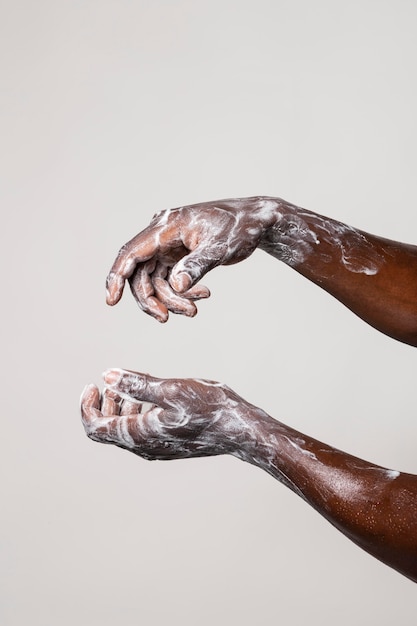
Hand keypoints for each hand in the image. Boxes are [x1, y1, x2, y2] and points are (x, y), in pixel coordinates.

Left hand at [80, 369, 259, 460]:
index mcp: (139, 434)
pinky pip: (139, 432)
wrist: (239, 430)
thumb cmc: (208, 408)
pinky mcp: (167, 445)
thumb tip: (107, 376)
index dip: (86, 406)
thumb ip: (137, 384)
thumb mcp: (170, 389)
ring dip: (119, 407)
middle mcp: (143, 447)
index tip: (93, 384)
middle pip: (107, 430)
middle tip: (109, 383)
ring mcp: (155, 448)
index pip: (95, 427)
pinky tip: (149, 398)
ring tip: (129, 388)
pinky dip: (135, 413)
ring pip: (123, 431)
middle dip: (102, 405)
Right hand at [105, 197, 279, 321]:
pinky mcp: (177, 256)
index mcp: (166, 226)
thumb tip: (177, 286)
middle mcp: (162, 235)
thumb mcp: (220, 248)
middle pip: (140, 274)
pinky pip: (168, 281)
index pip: (131, 253)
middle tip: (168, 318)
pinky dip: (181, 293)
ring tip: (195, 309)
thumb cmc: (240, 228)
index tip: (111, 301)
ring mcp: (168, 247)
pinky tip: (204, 295)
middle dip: (152, 299)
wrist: (257, 222)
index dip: (117, 276)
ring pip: (154, 281)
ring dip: (170, 300)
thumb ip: (198, 266)